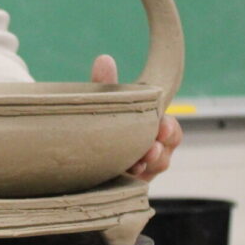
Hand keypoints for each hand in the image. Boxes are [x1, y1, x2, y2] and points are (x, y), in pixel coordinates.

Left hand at [90, 54, 181, 180]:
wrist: (74, 162)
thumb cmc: (97, 127)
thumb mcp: (102, 107)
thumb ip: (105, 86)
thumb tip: (104, 59)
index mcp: (149, 129)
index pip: (169, 129)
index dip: (169, 129)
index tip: (162, 126)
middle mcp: (150, 150)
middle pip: (167, 150)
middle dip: (162, 148)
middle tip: (153, 147)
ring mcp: (140, 170)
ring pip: (155, 168)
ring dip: (150, 164)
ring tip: (140, 161)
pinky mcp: (128, 185)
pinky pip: (139, 184)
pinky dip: (135, 178)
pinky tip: (129, 174)